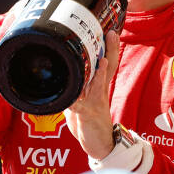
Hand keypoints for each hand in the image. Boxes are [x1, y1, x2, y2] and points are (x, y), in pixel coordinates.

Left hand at [64, 30, 119, 159]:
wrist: (99, 142)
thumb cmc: (88, 119)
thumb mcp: (82, 99)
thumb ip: (75, 86)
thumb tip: (62, 72)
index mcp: (99, 85)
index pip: (107, 62)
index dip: (109, 47)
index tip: (111, 30)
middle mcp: (100, 90)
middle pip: (108, 67)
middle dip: (110, 50)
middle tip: (111, 34)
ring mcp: (96, 102)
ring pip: (100, 83)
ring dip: (101, 72)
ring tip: (102, 60)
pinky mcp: (88, 115)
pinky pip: (85, 104)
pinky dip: (82, 97)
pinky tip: (81, 92)